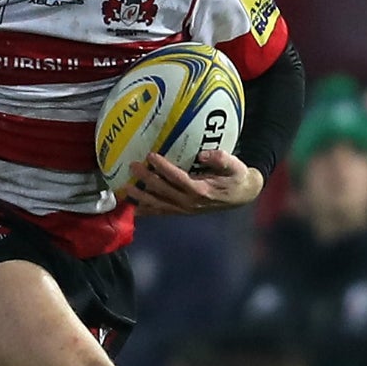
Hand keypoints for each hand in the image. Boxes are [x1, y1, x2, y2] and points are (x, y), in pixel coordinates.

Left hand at [126, 149, 261, 214]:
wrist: (242, 195)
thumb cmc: (236, 177)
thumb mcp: (235, 166)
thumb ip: (221, 159)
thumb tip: (204, 153)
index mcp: (201, 190)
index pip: (178, 178)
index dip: (163, 168)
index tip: (150, 156)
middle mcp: (189, 202)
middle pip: (163, 191)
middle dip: (146, 178)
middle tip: (132, 166)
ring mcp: (184, 209)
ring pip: (157, 204)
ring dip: (140, 197)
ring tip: (124, 188)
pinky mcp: (181, 212)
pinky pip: (160, 212)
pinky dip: (146, 211)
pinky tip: (131, 207)